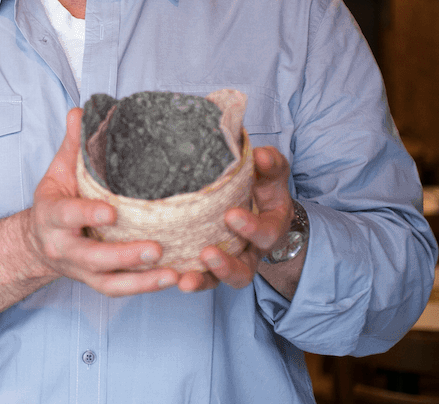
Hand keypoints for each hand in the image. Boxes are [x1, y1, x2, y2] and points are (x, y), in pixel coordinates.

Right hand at [26, 108, 181, 295]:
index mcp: (52, 216)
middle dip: (123, 256)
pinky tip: (173, 279)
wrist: (38, 242)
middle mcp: (64, 248)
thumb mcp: (58, 171)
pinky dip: (145, 288)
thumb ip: (72, 144)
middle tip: (156, 248)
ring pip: (109, 282)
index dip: (87, 215)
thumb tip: (82, 111)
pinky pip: (120, 290)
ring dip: (141, 280)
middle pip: (92, 258)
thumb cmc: (56, 200)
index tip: (112, 213)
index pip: (68, 216)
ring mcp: (81, 270)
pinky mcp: (96, 282)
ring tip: (173, 273)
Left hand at [174, 145, 296, 292]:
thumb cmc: (262, 184)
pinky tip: (168, 275)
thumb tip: (259, 156)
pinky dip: (184, 278)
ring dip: (202, 281)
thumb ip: (268, 164)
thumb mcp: (270, 173)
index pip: (266, 234)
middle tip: (207, 253)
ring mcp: (229, 261)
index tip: (231, 215)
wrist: (256, 200)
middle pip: (244, 271)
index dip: (251, 228)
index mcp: (270, 228)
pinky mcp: (208, 265)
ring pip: (218, 282)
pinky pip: (198, 277)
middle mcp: (250, 252)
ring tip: (184, 280)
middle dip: (226, 266)